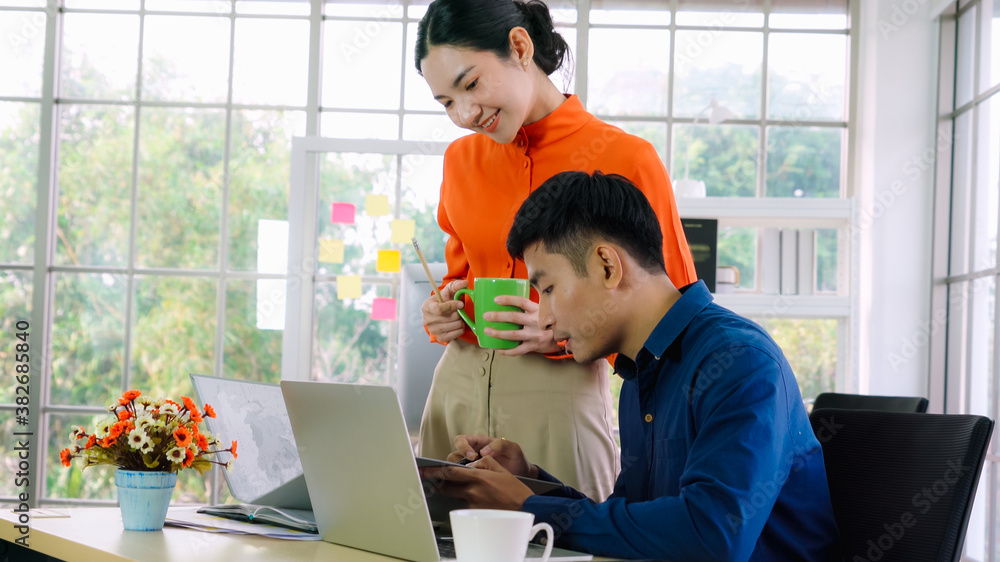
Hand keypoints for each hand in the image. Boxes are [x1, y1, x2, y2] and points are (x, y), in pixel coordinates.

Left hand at [419, 456, 533, 509]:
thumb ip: (485, 463)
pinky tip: (478, 499)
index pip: (450, 472)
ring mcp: (473, 503)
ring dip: (455, 491)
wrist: (525, 508)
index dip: (434, 471)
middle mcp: (472, 490)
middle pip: (447, 486)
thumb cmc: (515, 490)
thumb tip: (472, 462)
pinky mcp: (475, 513)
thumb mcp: (501, 470)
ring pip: (456, 495)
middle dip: (436, 483)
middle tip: (427, 480)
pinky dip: (467, 500)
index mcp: (478, 477)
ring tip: (462, 489)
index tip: (424, 470)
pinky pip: (465, 504)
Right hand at [422, 280, 468, 342]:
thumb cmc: (443, 302)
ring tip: (458, 317)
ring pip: (455, 325)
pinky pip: (457, 333)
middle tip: (458, 311)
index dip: (452, 306)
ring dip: (460, 320)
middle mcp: (428, 320)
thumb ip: (456, 286)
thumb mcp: (448, 292)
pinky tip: (457, 324)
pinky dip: (461, 328)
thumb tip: (465, 283)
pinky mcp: (440, 338)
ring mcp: (434, 330)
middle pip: (451, 317)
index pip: (440, 309)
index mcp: (427, 307)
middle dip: (458, 313)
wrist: (440, 315)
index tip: (460, 304)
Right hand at [447, 434, 536, 478]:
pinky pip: (461, 480)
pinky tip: (467, 486)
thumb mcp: (513, 449)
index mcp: (479, 443)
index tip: (472, 456)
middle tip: (467, 469)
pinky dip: (460, 482)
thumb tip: (484, 451)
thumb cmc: (517, 460)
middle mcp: (472, 454)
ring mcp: (471, 467)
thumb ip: (501, 445)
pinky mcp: (472, 479)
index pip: (461, 440)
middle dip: (456, 461)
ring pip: (454, 468)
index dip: (463, 447)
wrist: (522, 476)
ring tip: (466, 479)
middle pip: (453, 455)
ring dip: (456, 473)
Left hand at [482, 296, 563, 355]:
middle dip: (498, 316)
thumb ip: (534, 300)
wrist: (563, 337)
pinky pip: (517, 350)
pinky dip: (506, 351)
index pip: (522, 302)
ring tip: (487, 331)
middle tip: (486, 316)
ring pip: (513, 335)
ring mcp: (534, 335)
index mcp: (538, 310)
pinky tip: (497, 348)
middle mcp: (536, 322)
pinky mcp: (533, 346)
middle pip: (515, 318)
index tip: (496, 299)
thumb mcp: (545, 308)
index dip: (509, 300)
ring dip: (498, 333)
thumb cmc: (549, 320)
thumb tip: (522, 284)